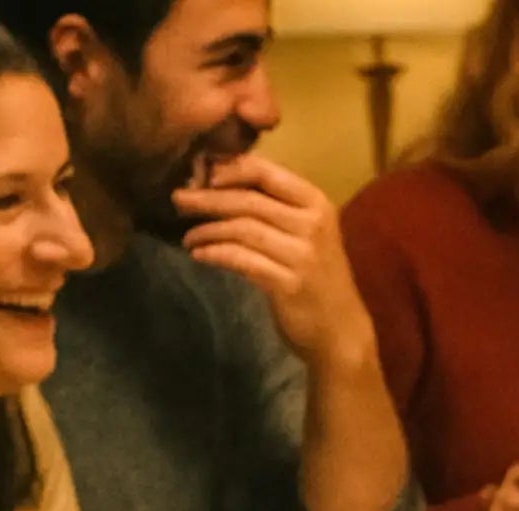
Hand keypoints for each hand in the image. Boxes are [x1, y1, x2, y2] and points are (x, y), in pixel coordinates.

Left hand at [176, 155, 373, 369]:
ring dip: (208, 230)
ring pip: (242, 230)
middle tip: (178, 200)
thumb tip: (218, 183)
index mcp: (316, 205)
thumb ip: (274, 209)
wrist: (340, 331)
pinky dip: (216, 254)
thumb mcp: (304, 235)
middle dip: (208, 199)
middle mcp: (312, 226)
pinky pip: (242, 260)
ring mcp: (303, 256)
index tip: (201, 176)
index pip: (265, 172)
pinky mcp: (289, 284)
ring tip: (188, 237)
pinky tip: (200, 255)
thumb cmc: (317, 280)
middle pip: (248, 201)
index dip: (228, 170)